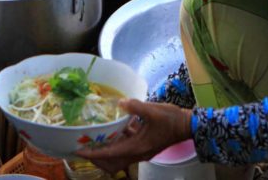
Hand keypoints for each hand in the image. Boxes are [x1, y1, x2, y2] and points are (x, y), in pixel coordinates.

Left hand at [75, 99, 191, 172]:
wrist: (188, 125)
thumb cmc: (171, 119)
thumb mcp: (153, 111)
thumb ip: (136, 107)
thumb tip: (120, 102)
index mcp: (137, 148)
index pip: (110, 154)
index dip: (93, 154)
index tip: (79, 151)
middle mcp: (137, 154)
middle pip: (112, 164)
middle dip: (97, 159)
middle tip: (84, 149)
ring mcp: (141, 152)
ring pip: (118, 159)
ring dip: (105, 153)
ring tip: (94, 141)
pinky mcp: (144, 147)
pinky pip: (126, 150)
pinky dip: (116, 144)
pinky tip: (114, 130)